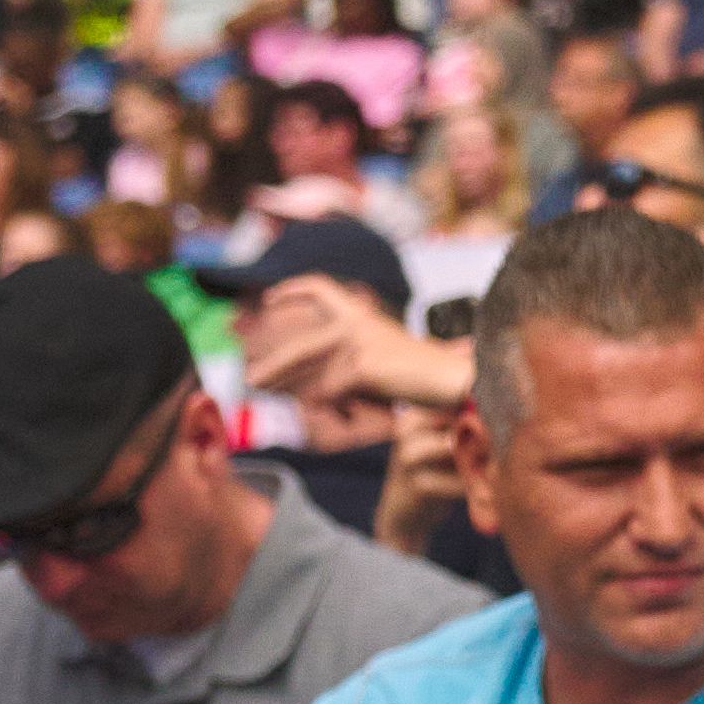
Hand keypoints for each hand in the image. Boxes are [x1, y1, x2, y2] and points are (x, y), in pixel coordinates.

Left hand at [243, 278, 460, 415]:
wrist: (453, 381)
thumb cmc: (425, 376)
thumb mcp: (383, 359)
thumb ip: (351, 361)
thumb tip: (312, 383)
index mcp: (364, 315)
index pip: (322, 288)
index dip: (293, 290)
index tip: (270, 299)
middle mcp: (357, 323)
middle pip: (301, 343)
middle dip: (272, 361)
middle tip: (249, 378)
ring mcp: (358, 343)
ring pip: (307, 368)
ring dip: (279, 379)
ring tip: (253, 386)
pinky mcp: (361, 366)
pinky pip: (329, 391)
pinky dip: (328, 406)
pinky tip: (330, 415)